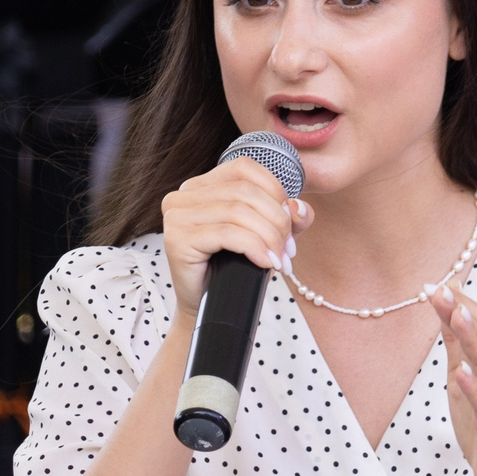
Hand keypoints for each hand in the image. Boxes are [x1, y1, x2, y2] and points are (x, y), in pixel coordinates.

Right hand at [159, 156, 311, 316]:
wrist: (207, 307)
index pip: (245, 168)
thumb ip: (287, 217)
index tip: (290, 224)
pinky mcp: (177, 238)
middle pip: (245, 192)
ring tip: (280, 260)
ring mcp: (177, 215)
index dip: (275, 191)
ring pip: (238, 212)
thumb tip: (299, 207)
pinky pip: (227, 234)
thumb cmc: (233, 269)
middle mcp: (184, 195)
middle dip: (276, 220)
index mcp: (202, 185)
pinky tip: (265, 263)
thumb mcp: (267, 236)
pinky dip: (254, 247)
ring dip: (269, 237)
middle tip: (288, 250)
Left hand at [433, 284, 476, 475]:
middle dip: (462, 310)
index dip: (454, 304)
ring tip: (457, 314)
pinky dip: (472, 386)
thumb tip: (446, 310)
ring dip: (472, 337)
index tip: (431, 283)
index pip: (473, 324)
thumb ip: (457, 346)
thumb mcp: (465, 380)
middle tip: (442, 286)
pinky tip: (460, 372)